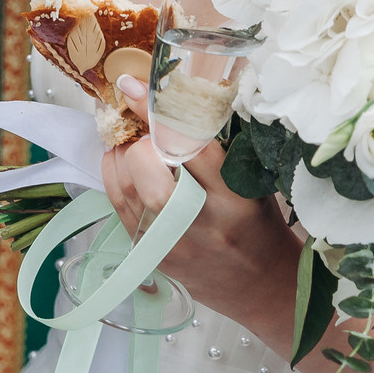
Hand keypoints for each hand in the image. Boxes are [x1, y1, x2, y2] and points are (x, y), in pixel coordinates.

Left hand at [102, 75, 296, 328]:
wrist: (261, 287)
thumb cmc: (258, 225)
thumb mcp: (251, 183)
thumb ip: (215, 149)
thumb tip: (170, 102)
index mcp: (236, 197)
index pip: (191, 145)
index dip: (158, 112)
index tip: (134, 85)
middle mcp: (202, 221)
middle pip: (151, 170)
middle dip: (139, 140)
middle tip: (140, 127)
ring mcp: (172, 241)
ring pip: (126, 187)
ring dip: (118, 154)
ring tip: (127, 140)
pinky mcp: (151, 253)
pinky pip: (117, 207)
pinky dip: (111, 176)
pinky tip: (118, 161)